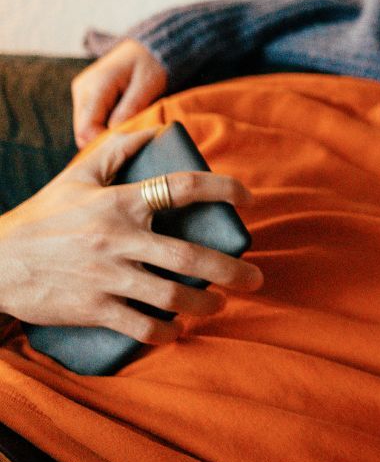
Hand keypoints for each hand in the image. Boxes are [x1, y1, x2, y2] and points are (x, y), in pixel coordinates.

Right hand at [0, 128, 261, 342]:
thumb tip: (158, 129)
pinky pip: (141, 326)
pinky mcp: (94, 308)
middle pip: (190, 257)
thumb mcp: (77, 177)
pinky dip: (166, 332)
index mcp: (120, 202)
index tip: (248, 198)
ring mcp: (107, 277)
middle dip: (230, 270)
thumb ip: (118, 150)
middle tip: (255, 278)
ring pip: (171, 296)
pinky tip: (178, 331)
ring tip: (220, 304)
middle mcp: (119, 239)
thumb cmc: (42, 217)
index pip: (183, 187)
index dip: (223, 188)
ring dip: (205, 304)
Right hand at [72, 40, 168, 147]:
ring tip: (127, 133)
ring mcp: (82, 93)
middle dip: (103, 141)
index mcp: (97, 85)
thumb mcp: (148, 84)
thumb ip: (131, 108)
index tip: (125, 148)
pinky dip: (104, 127)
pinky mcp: (87, 96)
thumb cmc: (151, 64)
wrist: (148, 48)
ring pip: (85, 128)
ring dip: (104, 134)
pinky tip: (122, 125)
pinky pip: (90, 120)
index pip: (86, 129)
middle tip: (128, 145)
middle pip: (82, 131)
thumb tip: (115, 132)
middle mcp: (83, 89)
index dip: (103, 144)